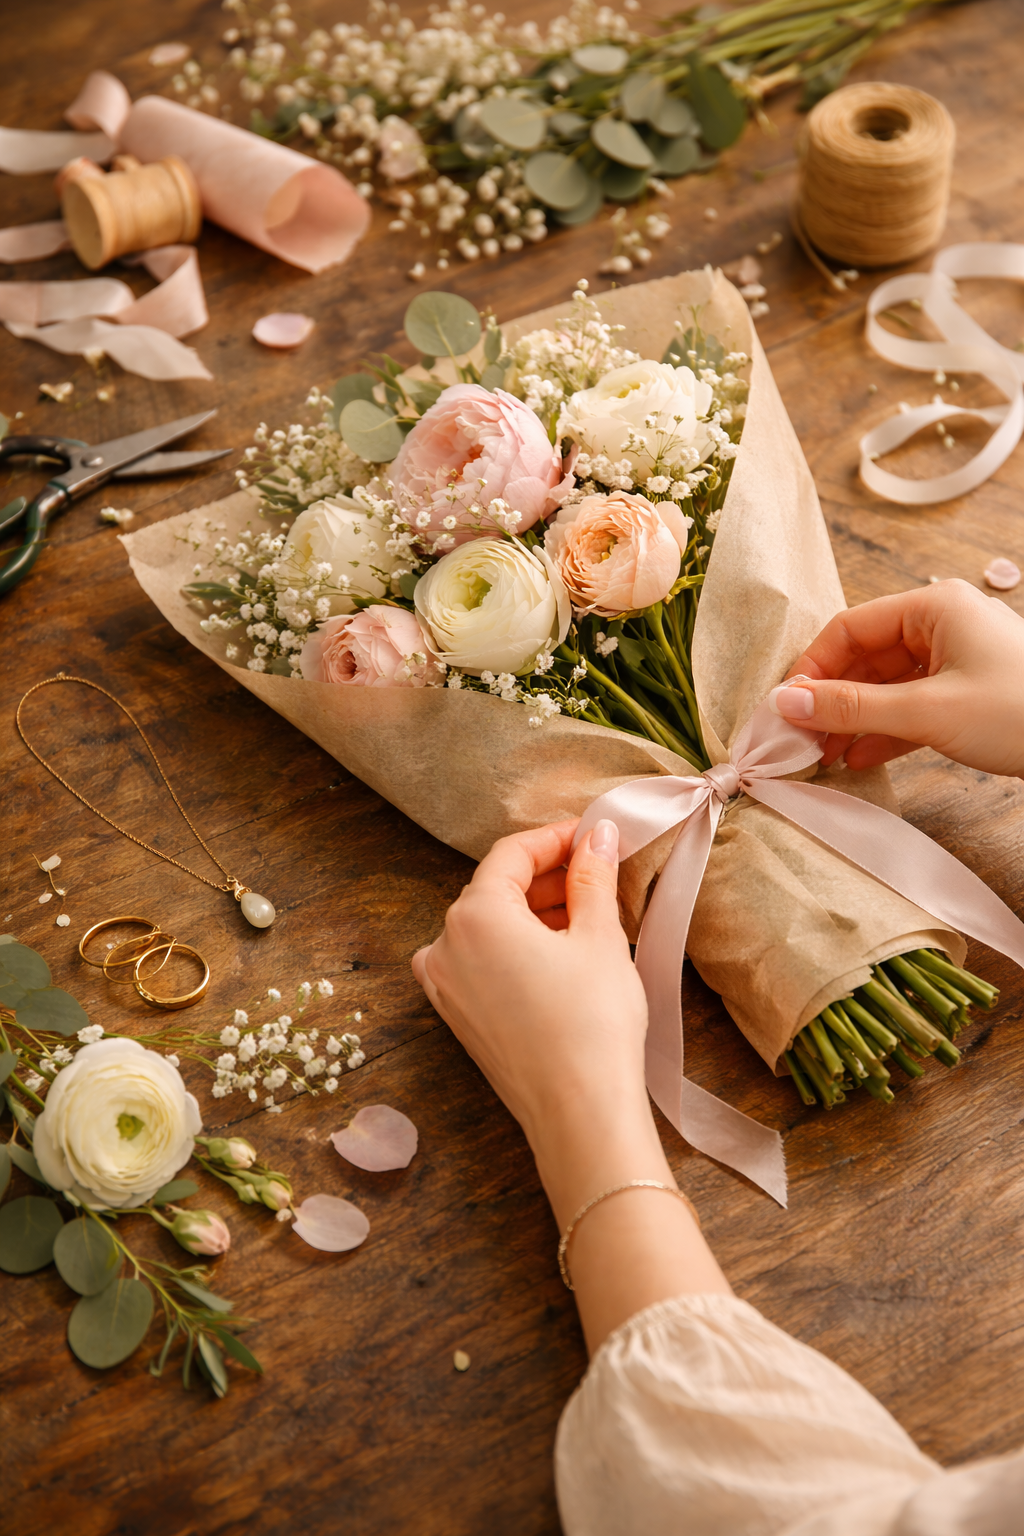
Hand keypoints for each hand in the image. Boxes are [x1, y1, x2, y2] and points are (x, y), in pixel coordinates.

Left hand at [412, 818, 649, 1151]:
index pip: (512, 854)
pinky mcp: (456, 1015)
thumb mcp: (599, 937)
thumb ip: (591, 876)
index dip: (556, 837)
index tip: (592, 835)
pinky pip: (482, 961)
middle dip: (548, 875)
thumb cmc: (591, 1024)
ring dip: (535, 912)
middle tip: (598, 870)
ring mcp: (444, 984)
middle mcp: (443, 945)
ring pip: (489, 926)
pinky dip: (517, 947)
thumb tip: (596, 837)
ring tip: (590, 912)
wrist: (579, 1113)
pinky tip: (562, 951)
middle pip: (496, 889)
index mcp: (473, 916)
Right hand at [773, 580, 1023, 776]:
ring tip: (823, 756)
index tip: (785, 708)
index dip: (812, 668)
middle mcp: (943, 625)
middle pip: (864, 657)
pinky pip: (910, 707)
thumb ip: (852, 707)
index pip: (850, 627)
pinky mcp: (966, 695)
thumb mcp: (928, 711)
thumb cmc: (1020, 713)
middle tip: (799, 739)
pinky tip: (859, 759)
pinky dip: (883, 731)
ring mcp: (957, 660)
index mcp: (935, 608)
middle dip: (831, 700)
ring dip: (853, 720)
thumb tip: (785, 703)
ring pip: (885, 686)